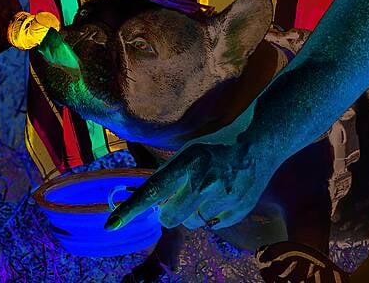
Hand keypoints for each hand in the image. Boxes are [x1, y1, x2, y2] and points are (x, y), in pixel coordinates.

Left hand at [105, 142, 268, 230]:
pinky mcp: (239, 209)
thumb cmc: (215, 146)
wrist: (258, 142)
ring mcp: (223, 198)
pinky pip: (214, 226)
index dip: (129, 210)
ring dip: (193, 213)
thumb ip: (170, 177)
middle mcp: (203, 182)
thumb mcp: (188, 152)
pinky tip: (222, 196)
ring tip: (207, 191)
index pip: (152, 191)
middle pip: (169, 218)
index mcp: (186, 162)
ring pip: (192, 224)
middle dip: (167, 213)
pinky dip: (213, 216)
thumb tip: (152, 203)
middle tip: (177, 199)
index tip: (110, 225)